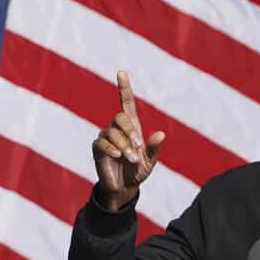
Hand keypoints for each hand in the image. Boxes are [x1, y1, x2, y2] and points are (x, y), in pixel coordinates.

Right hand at [91, 70, 164, 211]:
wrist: (125, 188)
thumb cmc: (138, 171)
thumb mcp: (150, 161)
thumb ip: (154, 148)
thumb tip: (161, 134)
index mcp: (131, 127)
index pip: (125, 102)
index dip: (123, 87)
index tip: (121, 72)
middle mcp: (117, 129)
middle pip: (120, 117)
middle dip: (130, 131)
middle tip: (138, 147)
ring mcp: (106, 138)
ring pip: (112, 132)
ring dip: (124, 145)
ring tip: (131, 159)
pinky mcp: (97, 149)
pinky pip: (102, 143)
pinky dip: (111, 148)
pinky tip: (118, 156)